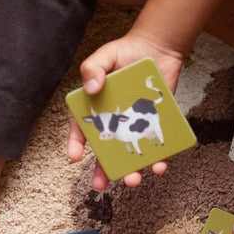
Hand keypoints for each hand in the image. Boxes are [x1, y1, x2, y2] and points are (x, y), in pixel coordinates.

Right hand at [67, 29, 184, 189]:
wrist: (157, 48)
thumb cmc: (126, 52)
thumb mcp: (105, 55)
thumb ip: (93, 69)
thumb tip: (91, 89)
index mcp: (97, 109)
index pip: (82, 130)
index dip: (76, 145)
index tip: (73, 157)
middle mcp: (115, 122)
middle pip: (106, 151)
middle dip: (102, 171)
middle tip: (100, 186)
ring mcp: (135, 126)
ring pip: (132, 155)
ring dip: (132, 171)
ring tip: (133, 180)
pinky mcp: (155, 126)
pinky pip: (157, 147)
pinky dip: (160, 159)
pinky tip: (159, 166)